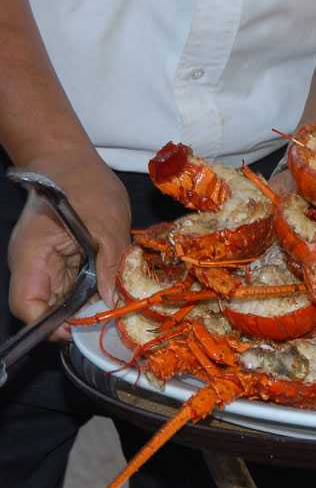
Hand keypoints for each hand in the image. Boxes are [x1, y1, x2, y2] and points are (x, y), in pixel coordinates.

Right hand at [8, 149, 130, 340]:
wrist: (71, 159)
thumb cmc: (84, 183)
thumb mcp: (108, 225)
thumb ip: (111, 265)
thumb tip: (115, 302)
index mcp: (32, 255)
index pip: (27, 306)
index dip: (50, 325)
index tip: (81, 328)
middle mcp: (33, 264)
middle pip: (45, 308)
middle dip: (75, 318)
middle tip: (110, 318)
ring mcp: (45, 262)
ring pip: (61, 299)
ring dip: (85, 305)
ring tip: (115, 303)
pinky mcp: (61, 259)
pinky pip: (72, 284)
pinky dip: (90, 290)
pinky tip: (111, 288)